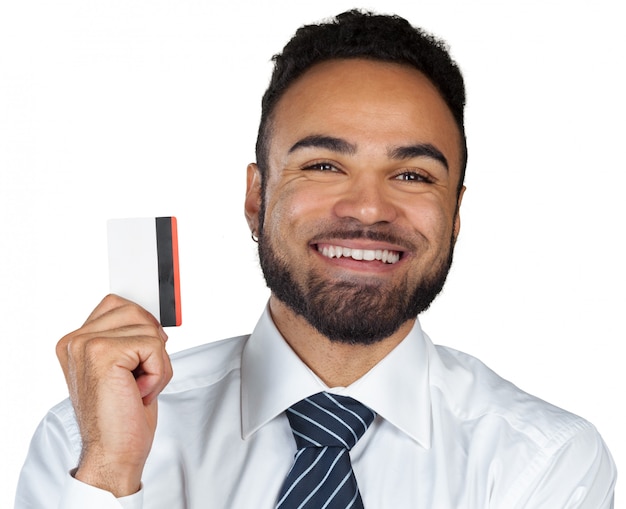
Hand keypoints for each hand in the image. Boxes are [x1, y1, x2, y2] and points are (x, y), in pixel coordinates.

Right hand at [56, 294, 172, 496]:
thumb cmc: (122, 415)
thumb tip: (151, 315)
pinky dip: (159, 373)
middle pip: (137, 312)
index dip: (141, 330)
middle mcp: (76, 340)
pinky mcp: (103, 354)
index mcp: (77, 341)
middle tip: (137, 379)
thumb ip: (127, 336)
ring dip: (157, 362)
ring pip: (148, 329)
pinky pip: (154, 346)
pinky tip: (139, 393)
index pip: (119, 305)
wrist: (114, 453)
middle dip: (152, 346)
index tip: (139, 359)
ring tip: (137, 387)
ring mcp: (86, 345)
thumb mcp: (124, 367)